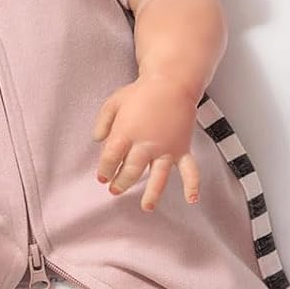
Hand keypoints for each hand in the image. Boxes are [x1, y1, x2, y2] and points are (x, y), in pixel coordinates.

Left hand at [91, 74, 200, 210]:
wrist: (172, 81)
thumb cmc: (142, 91)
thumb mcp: (113, 101)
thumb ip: (102, 121)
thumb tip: (97, 140)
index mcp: (126, 134)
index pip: (110, 159)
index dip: (104, 170)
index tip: (102, 177)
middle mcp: (145, 145)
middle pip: (130, 172)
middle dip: (120, 183)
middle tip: (115, 189)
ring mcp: (165, 149)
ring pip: (157, 178)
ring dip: (151, 194)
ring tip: (146, 207)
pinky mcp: (182, 148)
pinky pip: (189, 170)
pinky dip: (192, 185)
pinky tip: (191, 199)